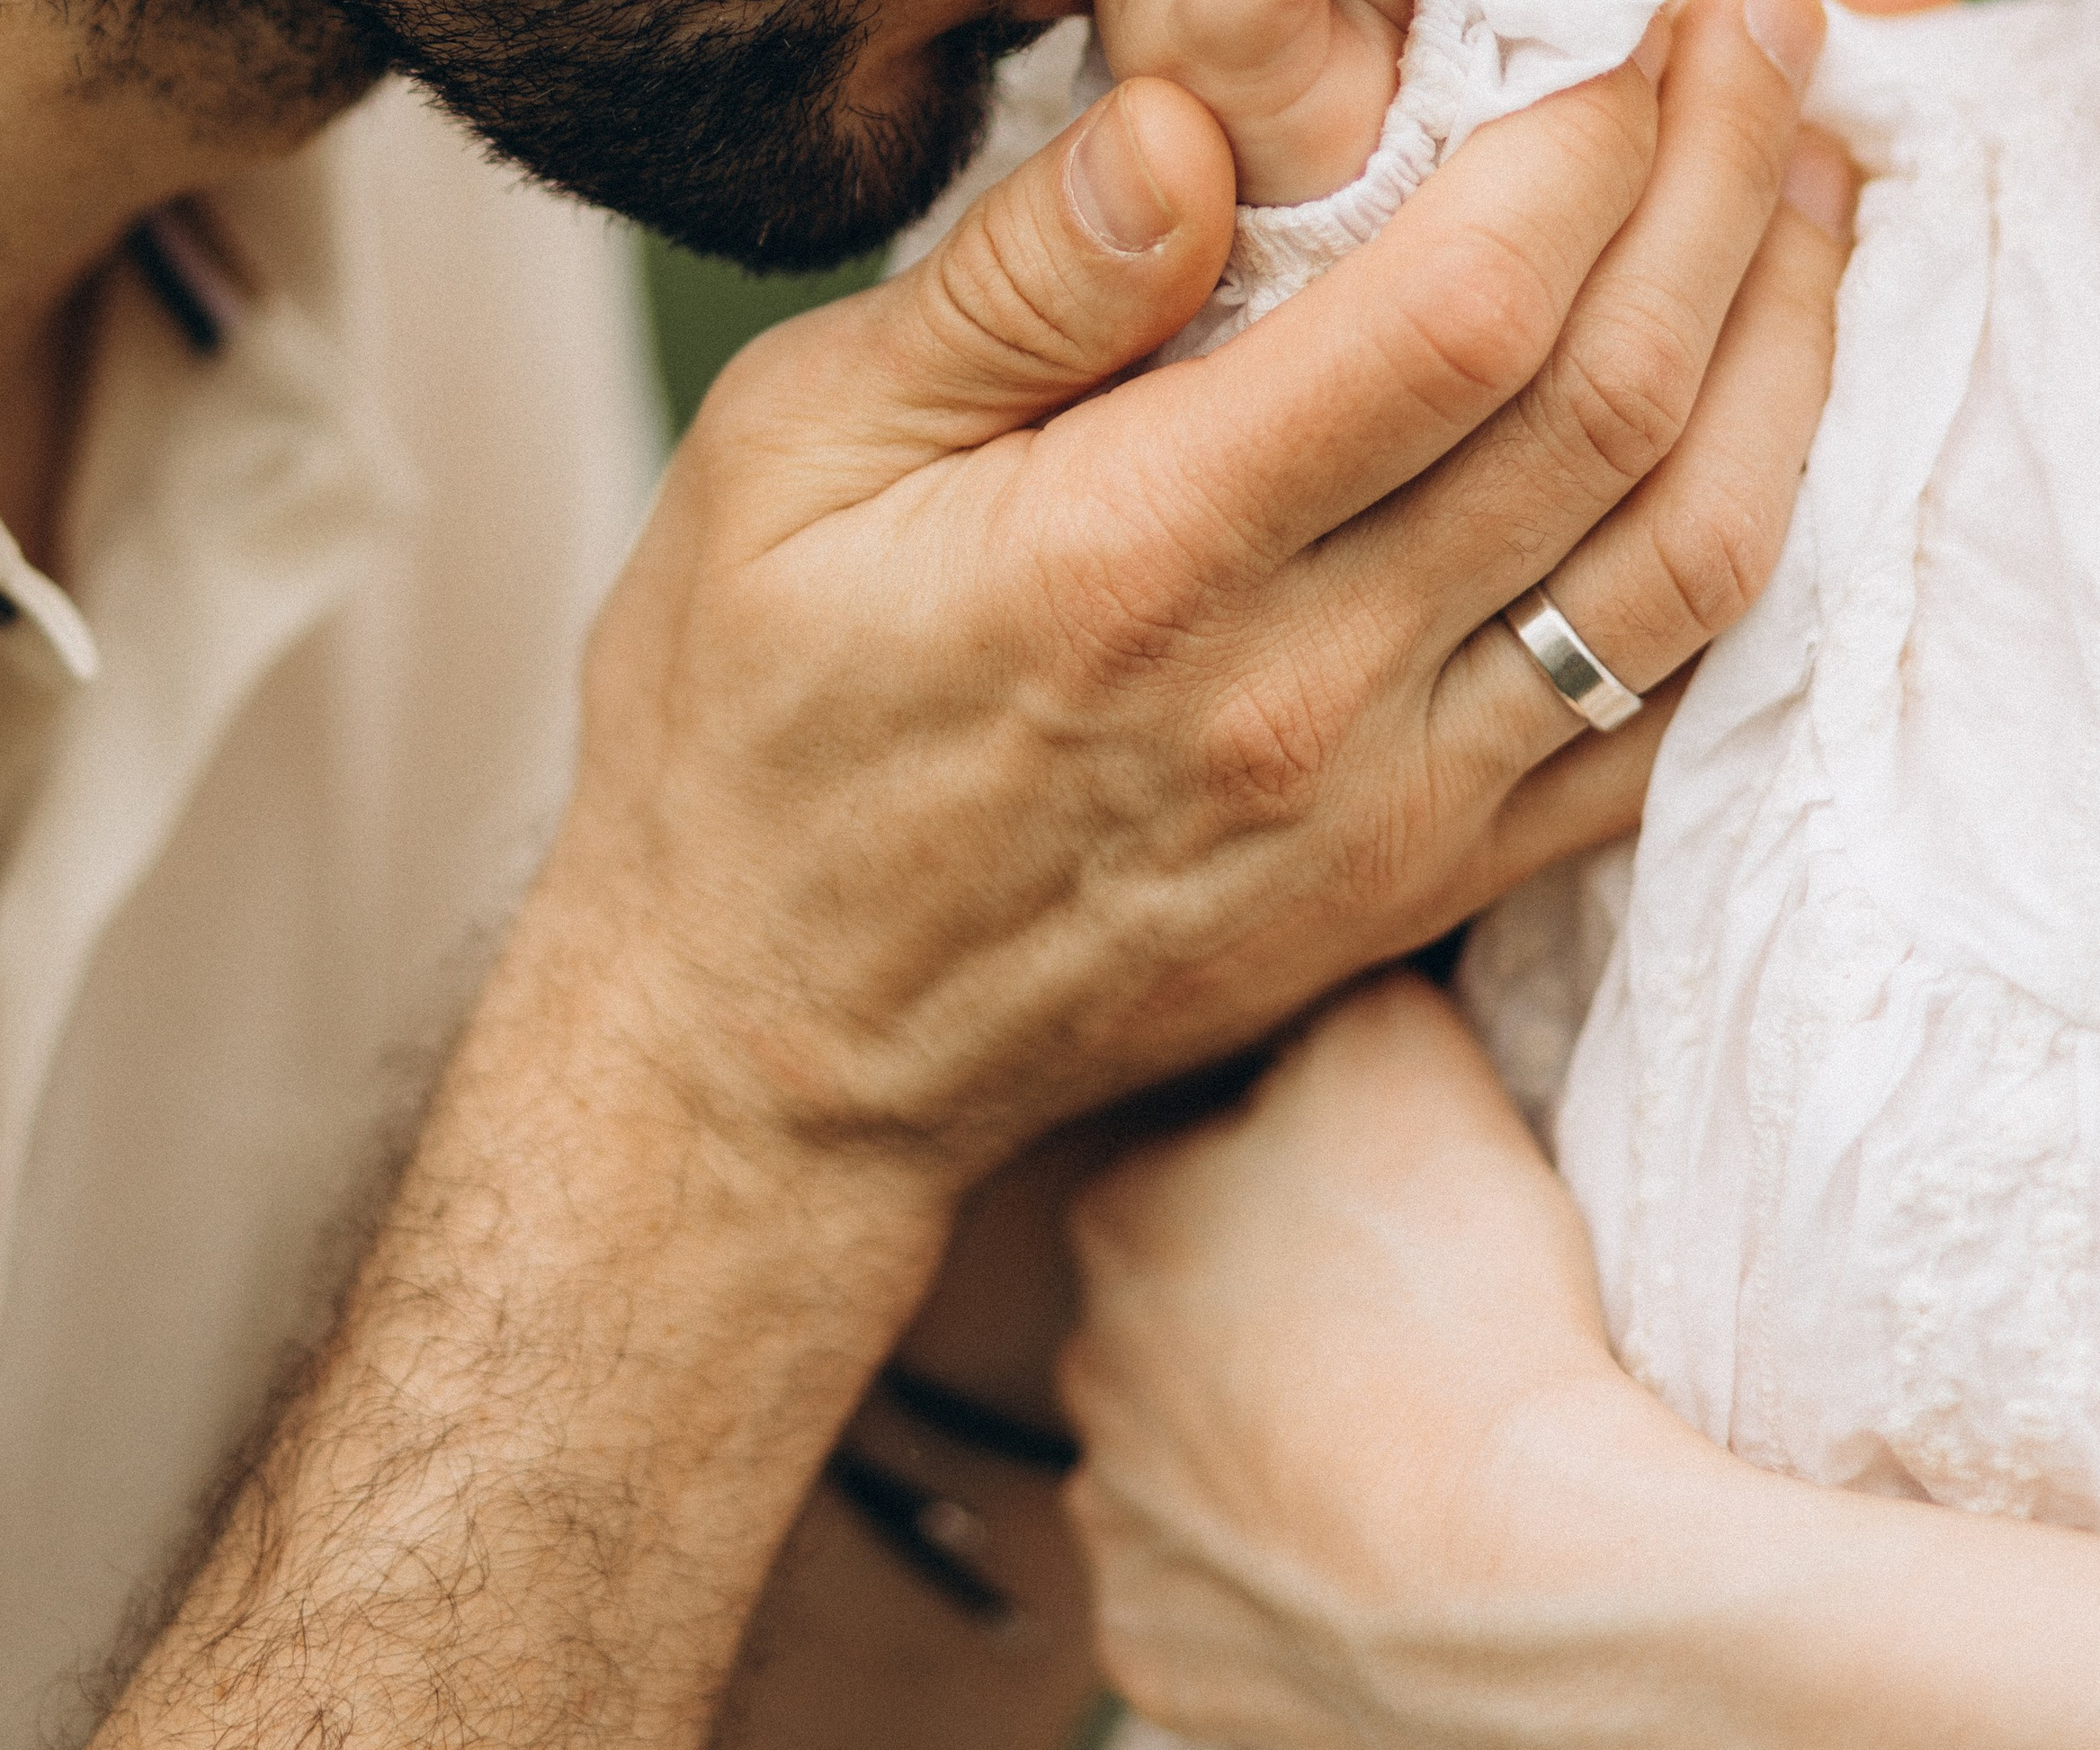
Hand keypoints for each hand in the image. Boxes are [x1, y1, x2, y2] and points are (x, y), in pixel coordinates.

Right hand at [550, 0, 1846, 1204]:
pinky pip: (1659, 728)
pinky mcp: (1424, 887)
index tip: (1640, 12)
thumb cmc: (748, 713)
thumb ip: (1012, 284)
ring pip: (1684, 565)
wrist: (765, 1046)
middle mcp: (1300, 693)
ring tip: (1820, 192)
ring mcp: (1386, 810)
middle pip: (1611, 407)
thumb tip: (1185, 123)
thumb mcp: (791, 449)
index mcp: (1135, 552)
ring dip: (1789, 357)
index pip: (1458, 317)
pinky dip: (1747, 561)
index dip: (1590, 142)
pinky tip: (1774, 431)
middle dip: (1728, 187)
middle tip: (1772, 34)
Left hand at [1064, 980, 2099, 1749]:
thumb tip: (1318, 936)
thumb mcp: (1405, 1040)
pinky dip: (1280, 1576)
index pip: (1181, 1144)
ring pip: (1184, 1454)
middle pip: (1174, 1303)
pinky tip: (1372, 1544)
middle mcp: (1081, 1377)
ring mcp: (1119, 1538)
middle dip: (1257, 1299)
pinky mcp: (1168, 1671)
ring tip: (1399, 1435)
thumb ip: (1338, 975)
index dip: (1276, 1151)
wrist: (1528, 1581)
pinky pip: (1216, 1600)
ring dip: (1264, 1442)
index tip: (1366, 1181)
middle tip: (1392, 1308)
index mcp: (1113, 1214)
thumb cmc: (1462, 1294)